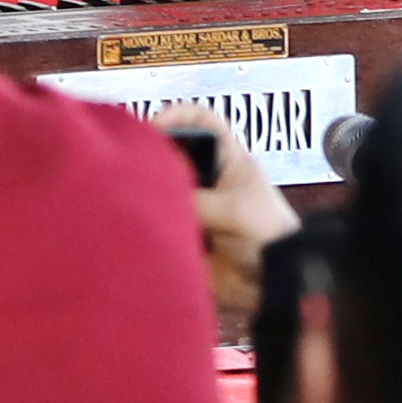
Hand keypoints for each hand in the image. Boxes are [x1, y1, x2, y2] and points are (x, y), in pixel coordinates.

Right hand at [150, 104, 297, 322]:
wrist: (274, 286)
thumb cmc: (271, 237)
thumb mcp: (235, 210)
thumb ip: (194, 199)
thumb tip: (150, 194)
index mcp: (227, 161)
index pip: (201, 121)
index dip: (177, 116)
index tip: (153, 127)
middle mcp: (206, 179)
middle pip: (169, 154)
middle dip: (150, 157)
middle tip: (129, 167)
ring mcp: (192, 207)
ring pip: (158, 189)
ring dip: (144, 193)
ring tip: (127, 199)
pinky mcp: (181, 234)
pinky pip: (155, 223)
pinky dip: (143, 223)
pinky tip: (133, 226)